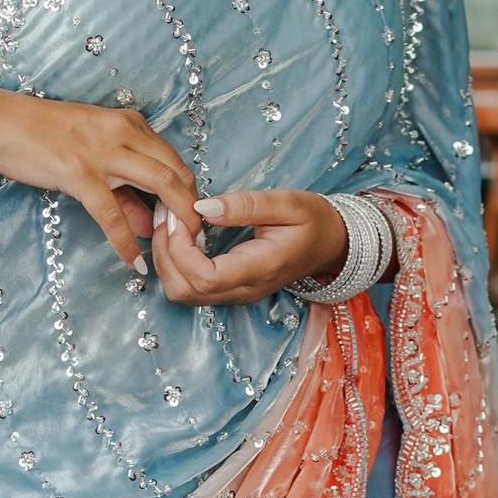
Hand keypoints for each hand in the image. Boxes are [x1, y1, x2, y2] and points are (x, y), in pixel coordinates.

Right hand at [0, 84, 199, 269]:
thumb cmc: (43, 136)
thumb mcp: (92, 155)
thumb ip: (124, 188)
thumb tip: (151, 223)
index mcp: (130, 124)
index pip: (176, 160)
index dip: (191, 194)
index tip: (194, 222)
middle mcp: (124, 132)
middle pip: (178, 172)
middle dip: (194, 209)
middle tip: (197, 241)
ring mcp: (103, 152)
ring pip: (160, 185)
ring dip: (176, 220)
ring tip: (180, 250)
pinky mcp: (79, 173)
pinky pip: (112, 213)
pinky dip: (127, 241)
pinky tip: (134, 262)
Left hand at [150, 186, 344, 307]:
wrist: (333, 243)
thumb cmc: (314, 220)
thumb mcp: (287, 202)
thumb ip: (245, 205)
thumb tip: (202, 208)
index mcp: (259, 269)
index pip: (204, 278)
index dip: (180, 250)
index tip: (181, 217)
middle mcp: (244, 290)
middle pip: (185, 290)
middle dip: (165, 253)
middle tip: (168, 216)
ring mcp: (235, 294)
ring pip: (182, 293)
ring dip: (167, 259)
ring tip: (172, 224)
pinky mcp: (229, 289)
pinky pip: (191, 287)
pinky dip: (175, 263)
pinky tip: (182, 236)